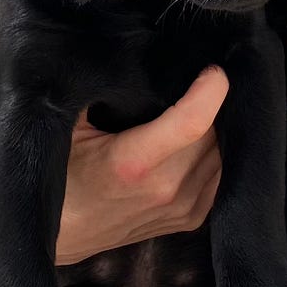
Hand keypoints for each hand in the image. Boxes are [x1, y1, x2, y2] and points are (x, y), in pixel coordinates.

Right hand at [54, 66, 227, 263]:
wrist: (62, 233)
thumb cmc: (62, 174)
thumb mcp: (69, 125)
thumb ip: (98, 90)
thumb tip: (127, 53)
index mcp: (132, 163)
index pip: (192, 122)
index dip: (210, 89)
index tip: (211, 69)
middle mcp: (165, 189)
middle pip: (214, 132)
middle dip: (212, 104)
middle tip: (197, 83)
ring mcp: (182, 207)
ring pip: (224, 152)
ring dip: (217, 129)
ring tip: (197, 109)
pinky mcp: (192, 218)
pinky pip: (222, 173)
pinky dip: (217, 152)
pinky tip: (200, 139)